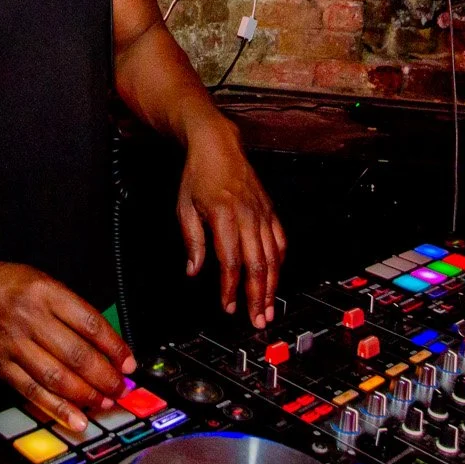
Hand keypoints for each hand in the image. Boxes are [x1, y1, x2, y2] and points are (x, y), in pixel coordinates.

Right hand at [0, 261, 135, 433]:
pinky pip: (32, 392)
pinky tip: (76, 418)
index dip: (114, 348)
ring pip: (57, 377)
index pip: (90, 324)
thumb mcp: (40, 281)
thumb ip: (70, 309)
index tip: (128, 363)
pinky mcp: (0, 366)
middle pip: (77, 354)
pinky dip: (57, 409)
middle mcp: (30, 318)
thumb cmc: (2, 286)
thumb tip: (104, 343)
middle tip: (120, 389)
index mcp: (45, 293)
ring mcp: (13, 344)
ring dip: (86, 395)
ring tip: (104, 403)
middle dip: (105, 377)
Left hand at [177, 117, 285, 328]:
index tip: (228, 306)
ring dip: (272, 285)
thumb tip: (193, 269)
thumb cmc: (199, 174)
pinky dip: (280, 260)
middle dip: (258, 296)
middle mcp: (247, 216)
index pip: (230, 262)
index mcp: (224, 216)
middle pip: (257, 264)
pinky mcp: (270, 210)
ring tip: (269, 307)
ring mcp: (262, 213)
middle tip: (258, 319)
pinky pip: (280, 239)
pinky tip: (276, 276)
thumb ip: (192, 240)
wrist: (218, 145)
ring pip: (273, 256)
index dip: (230, 288)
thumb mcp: (184, 206)